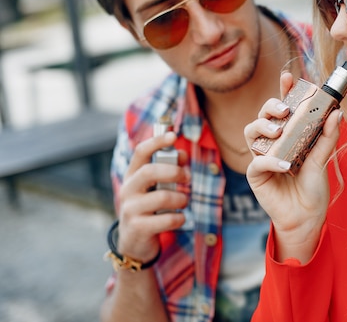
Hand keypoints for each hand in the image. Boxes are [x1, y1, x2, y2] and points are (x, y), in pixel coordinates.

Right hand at [116, 131, 189, 261]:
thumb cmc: (149, 208)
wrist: (133, 241)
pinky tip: (180, 219)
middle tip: (188, 177)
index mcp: (132, 176)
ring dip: (181, 198)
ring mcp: (130, 209)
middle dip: (174, 172)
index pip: (140, 152)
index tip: (173, 135)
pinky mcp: (138, 228)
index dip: (157, 141)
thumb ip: (167, 171)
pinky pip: (166, 220)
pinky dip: (179, 218)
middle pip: (150, 171)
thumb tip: (182, 154)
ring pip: (162, 197)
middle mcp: (128, 190)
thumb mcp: (155, 188)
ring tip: (184, 201)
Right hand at [244, 72, 342, 261]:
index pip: (282, 108)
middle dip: (270, 106)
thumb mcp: (323, 160)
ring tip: (279, 130)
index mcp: (288, 135)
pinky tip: (285, 165)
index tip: (288, 77)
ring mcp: (262, 157)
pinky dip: (270, 161)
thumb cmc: (313, 188)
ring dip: (264, 127)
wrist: (307, 218)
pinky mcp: (256, 175)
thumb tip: (336, 111)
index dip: (283, 91)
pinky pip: (257, 162)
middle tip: (284, 109)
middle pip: (262, 115)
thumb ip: (327, 137)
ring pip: (251, 132)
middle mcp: (272, 142)